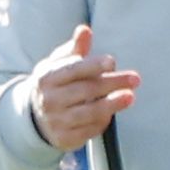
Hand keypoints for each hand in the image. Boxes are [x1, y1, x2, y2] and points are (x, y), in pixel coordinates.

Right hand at [30, 24, 139, 149]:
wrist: (34, 118)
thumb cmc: (54, 84)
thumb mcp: (57, 65)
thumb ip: (74, 49)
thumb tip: (85, 30)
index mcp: (47, 78)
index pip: (72, 70)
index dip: (93, 66)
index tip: (112, 62)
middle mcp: (49, 100)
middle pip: (85, 90)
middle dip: (111, 84)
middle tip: (135, 79)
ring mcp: (56, 121)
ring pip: (89, 112)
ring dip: (112, 105)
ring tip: (130, 97)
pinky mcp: (64, 139)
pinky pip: (89, 130)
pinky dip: (102, 121)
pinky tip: (112, 113)